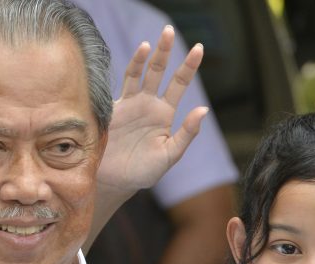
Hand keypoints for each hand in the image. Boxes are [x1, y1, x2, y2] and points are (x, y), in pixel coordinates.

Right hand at [97, 26, 207, 194]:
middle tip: (169, 31)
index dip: (188, 66)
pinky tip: (137, 57)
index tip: (199, 48)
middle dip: (164, 51)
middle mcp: (147, 104)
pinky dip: (128, 71)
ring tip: (150, 41)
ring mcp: (128, 104)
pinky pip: (119, 86)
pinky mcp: (111, 109)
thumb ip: (186, 134)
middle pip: (158, 71)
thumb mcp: (169, 155)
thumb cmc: (142, 172)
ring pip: (138, 74)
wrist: (112, 181)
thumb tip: (203, 110)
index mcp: (164, 114)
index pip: (179, 84)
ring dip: (145, 57)